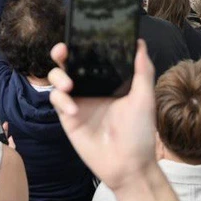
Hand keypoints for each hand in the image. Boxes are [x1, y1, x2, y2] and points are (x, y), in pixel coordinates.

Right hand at [47, 40, 157, 192]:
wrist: (127, 166)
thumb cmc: (139, 133)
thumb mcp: (144, 99)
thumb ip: (142, 71)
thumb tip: (140, 43)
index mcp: (108, 80)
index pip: (92, 56)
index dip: (83, 44)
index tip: (79, 34)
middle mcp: (91, 87)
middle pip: (69, 63)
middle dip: (61, 53)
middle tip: (62, 51)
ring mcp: (77, 101)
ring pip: (57, 78)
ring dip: (58, 76)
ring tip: (68, 85)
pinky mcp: (67, 117)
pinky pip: (56, 100)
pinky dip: (61, 100)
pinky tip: (73, 110)